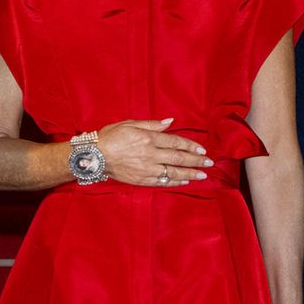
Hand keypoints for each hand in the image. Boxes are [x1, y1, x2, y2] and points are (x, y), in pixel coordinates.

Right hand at [98, 118, 212, 185]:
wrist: (93, 157)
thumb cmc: (110, 136)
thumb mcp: (130, 124)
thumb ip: (152, 124)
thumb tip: (170, 122)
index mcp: (148, 138)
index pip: (176, 142)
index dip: (191, 146)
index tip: (202, 150)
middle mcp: (151, 154)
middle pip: (179, 158)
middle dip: (196, 161)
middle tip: (209, 163)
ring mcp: (147, 169)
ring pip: (173, 172)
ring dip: (190, 173)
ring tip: (202, 175)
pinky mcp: (142, 180)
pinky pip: (163, 181)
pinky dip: (175, 181)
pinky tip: (184, 181)